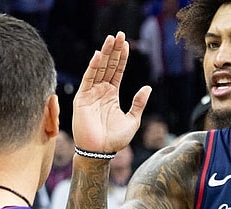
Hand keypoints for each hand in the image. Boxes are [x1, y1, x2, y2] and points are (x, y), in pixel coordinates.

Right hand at [73, 32, 151, 154]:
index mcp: (112, 95)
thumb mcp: (133, 119)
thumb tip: (148, 87)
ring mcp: (91, 93)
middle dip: (113, 50)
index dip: (121, 58)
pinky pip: (88, 79)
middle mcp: (100, 91)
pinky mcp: (82, 98)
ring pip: (98, 68)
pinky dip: (93, 67)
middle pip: (108, 66)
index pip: (117, 71)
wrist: (100, 151)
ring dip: (105, 53)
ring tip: (111, 38)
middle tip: (119, 34)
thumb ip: (139, 103)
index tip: (126, 43)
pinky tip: (99, 55)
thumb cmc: (115, 139)